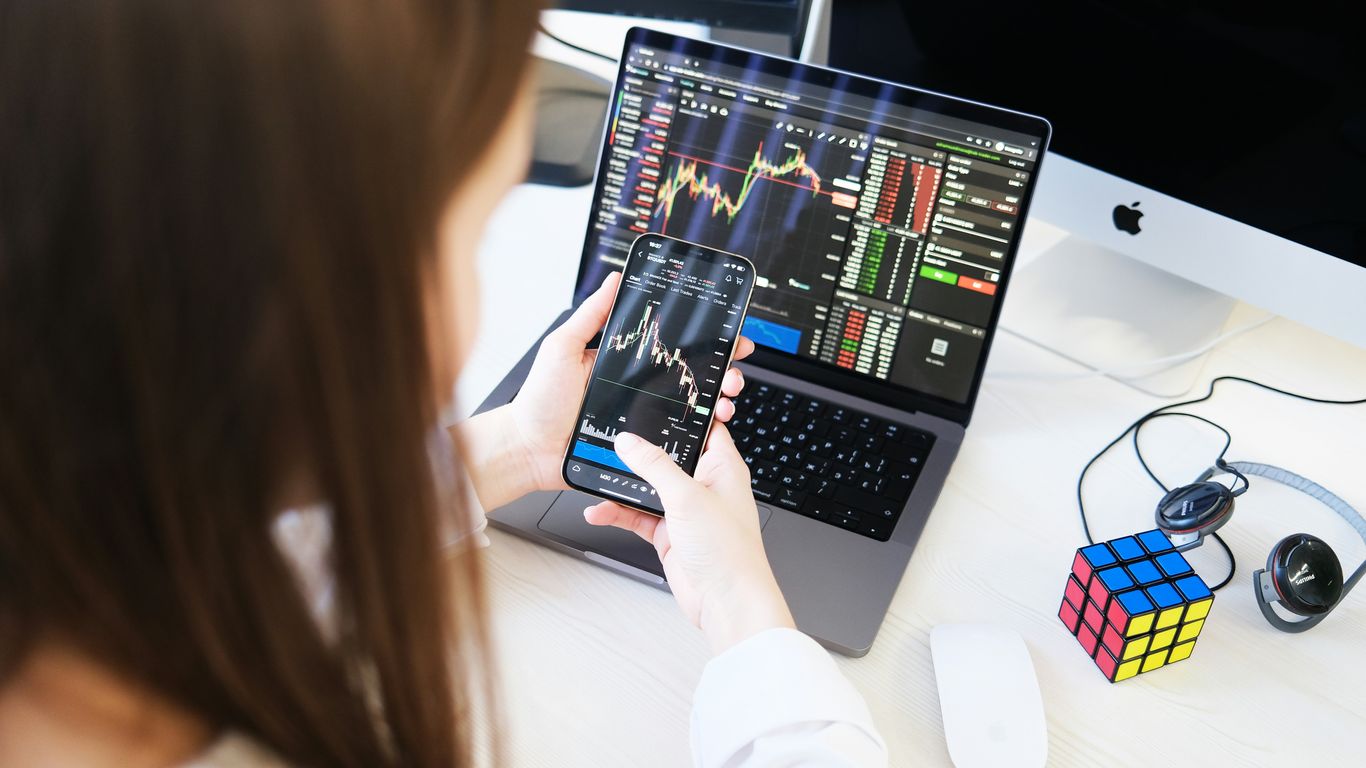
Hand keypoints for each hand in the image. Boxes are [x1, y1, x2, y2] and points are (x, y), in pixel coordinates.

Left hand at [458, 271, 755, 510]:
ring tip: (728, 398)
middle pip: (692, 374)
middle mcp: (638, 386)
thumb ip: (590, 316)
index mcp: (623, 360)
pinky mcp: (642, 444)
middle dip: (723, 370)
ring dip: (719, 401)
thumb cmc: (539, 401)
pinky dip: (700, 433)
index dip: (703, 339)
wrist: (529, 450)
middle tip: (736, 369)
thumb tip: (614, 279)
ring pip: (692, 406)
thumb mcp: (562, 348)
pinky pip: (677, 438)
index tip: (729, 332)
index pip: (671, 344)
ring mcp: (642, 416)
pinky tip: (712, 426)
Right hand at [583, 424, 794, 653]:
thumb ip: (655, 466)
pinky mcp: (670, 533)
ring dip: (624, 486)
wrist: (727, 602)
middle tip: (612, 437)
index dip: (683, 413)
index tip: (655, 398)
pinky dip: (619, 514)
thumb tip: (631, 442)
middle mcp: (705, 485)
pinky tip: (599, 512)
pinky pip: (639, 516)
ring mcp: (686, 511)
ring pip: (649, 488)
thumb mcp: (687, 497)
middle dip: (641, 451)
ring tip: (596, 477)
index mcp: (722, 467)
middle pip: (668, 456)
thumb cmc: (728, 551)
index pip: (703, 427)